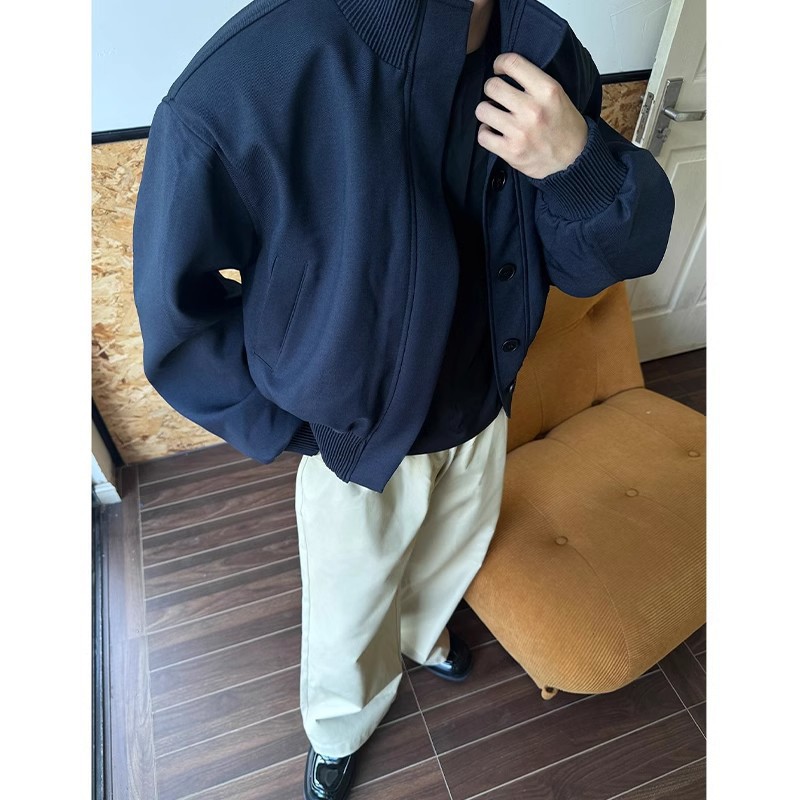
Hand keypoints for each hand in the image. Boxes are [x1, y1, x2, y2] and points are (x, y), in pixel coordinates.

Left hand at [475, 52, 588, 179]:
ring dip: (486, 112)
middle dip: (491, 89)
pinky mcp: (511, 151)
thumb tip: (505, 72)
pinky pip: (482, 136)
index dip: (499, 63)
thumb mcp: (558, 94)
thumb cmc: (564, 125)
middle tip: (497, 96)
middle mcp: (532, 109)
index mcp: (546, 90)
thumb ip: (534, 82)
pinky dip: (485, 133)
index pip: (512, 63)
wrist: (573, 159)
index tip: (499, 69)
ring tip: (495, 115)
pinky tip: (494, 132)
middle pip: (492, 87)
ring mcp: (520, 132)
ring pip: (483, 110)